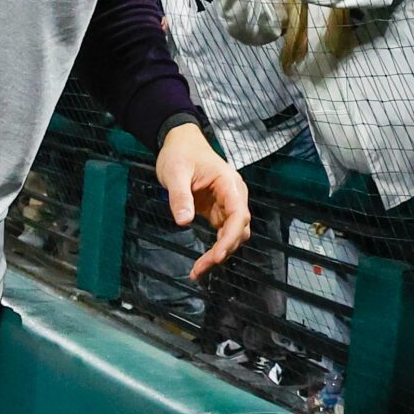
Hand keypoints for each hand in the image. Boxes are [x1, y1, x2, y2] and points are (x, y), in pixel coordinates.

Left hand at [154, 122, 252, 280]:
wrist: (180, 142)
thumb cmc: (180, 153)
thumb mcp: (175, 173)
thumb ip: (180, 197)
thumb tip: (183, 222)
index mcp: (229, 184)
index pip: (239, 214)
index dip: (230, 238)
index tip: (217, 256)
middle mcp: (234, 195)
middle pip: (239, 229)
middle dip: (223, 250)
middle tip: (200, 269)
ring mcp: (228, 203)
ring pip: (234, 234)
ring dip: (220, 252)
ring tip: (199, 270)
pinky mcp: (219, 210)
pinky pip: (223, 233)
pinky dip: (216, 247)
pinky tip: (203, 261)